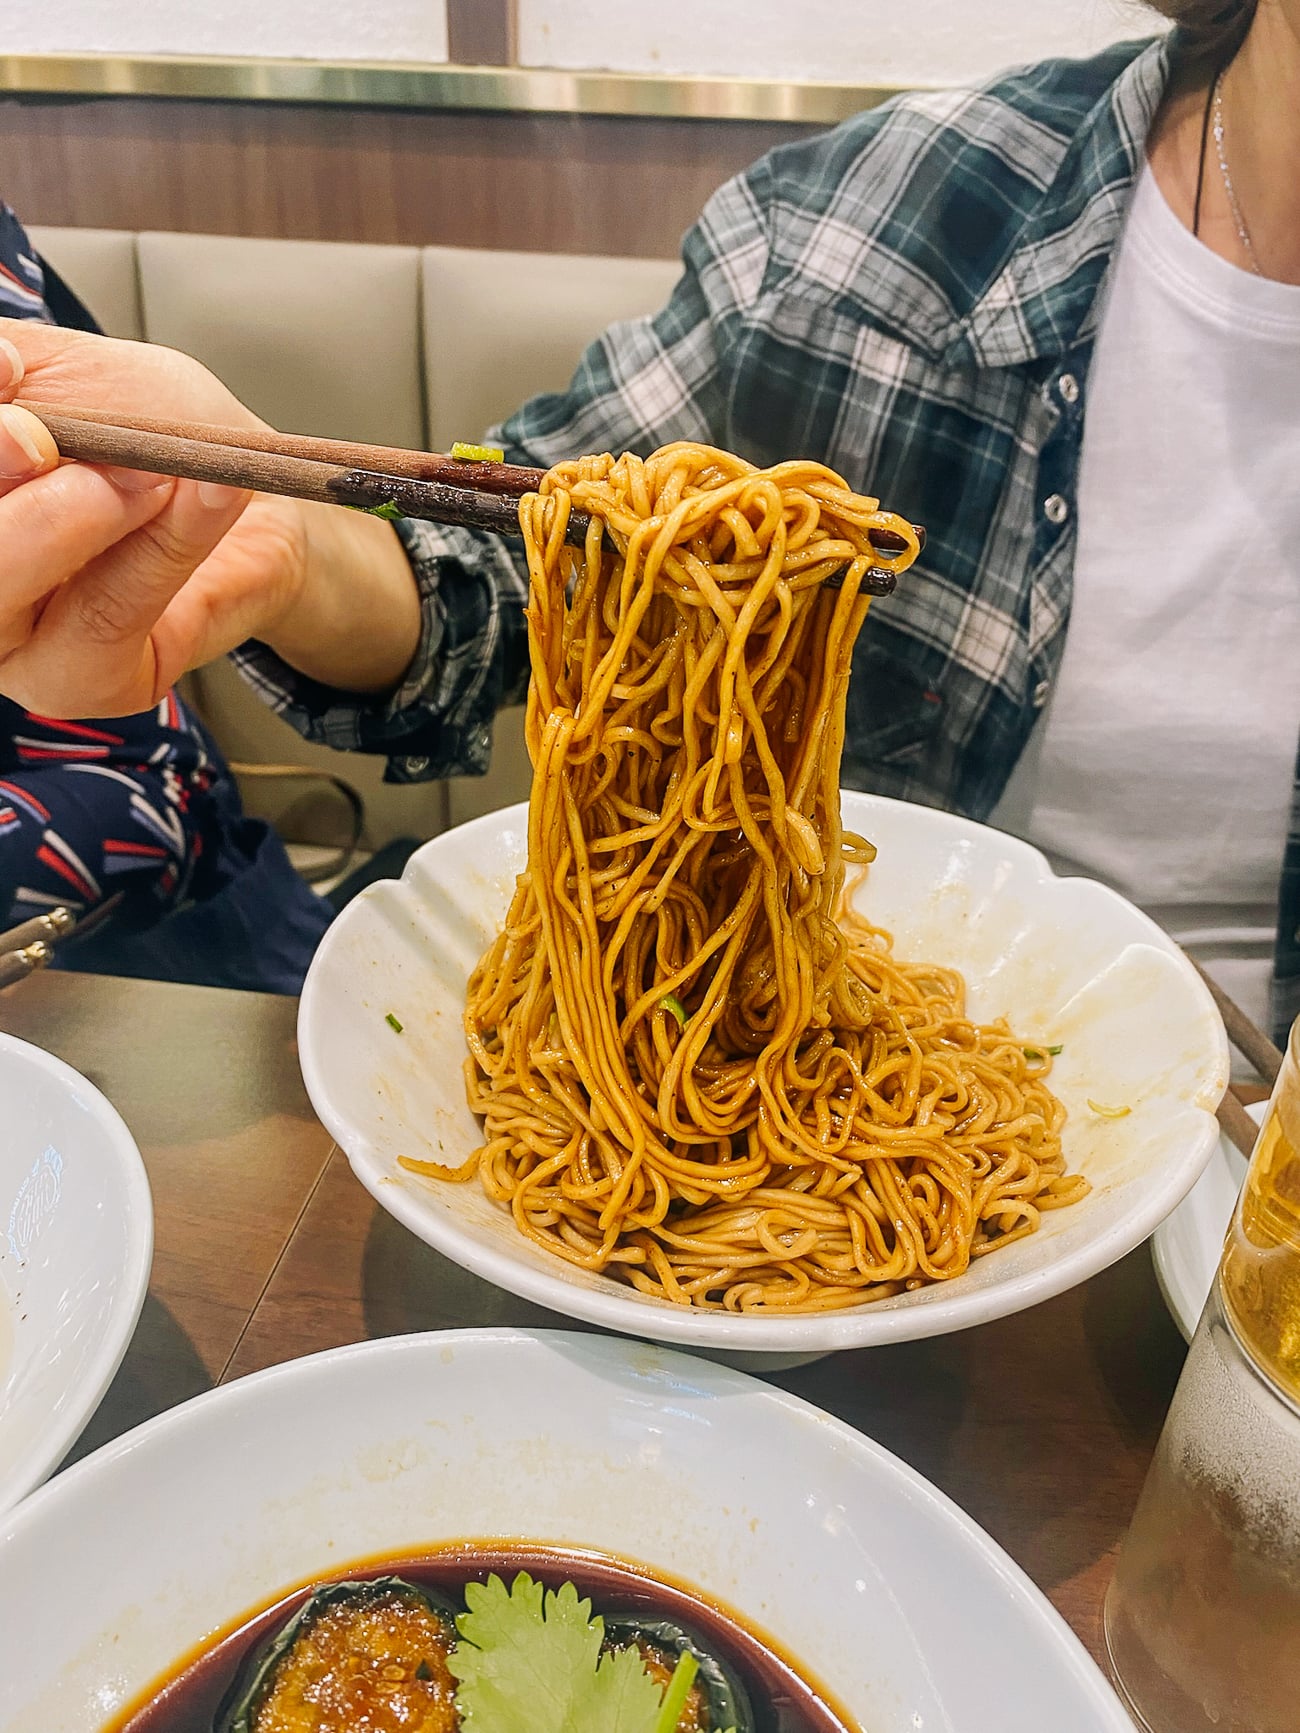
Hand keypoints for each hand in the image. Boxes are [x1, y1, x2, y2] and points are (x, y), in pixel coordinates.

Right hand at [0, 320, 420, 716]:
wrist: (266, 495)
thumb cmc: (162, 438)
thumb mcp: (72, 375)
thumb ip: (9, 370)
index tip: (7, 388)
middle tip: (42, 437)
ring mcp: (28, 651)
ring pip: (8, 589)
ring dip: (75, 514)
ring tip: (143, 471)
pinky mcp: (103, 683)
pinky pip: (111, 616)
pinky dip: (160, 545)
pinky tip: (202, 493)